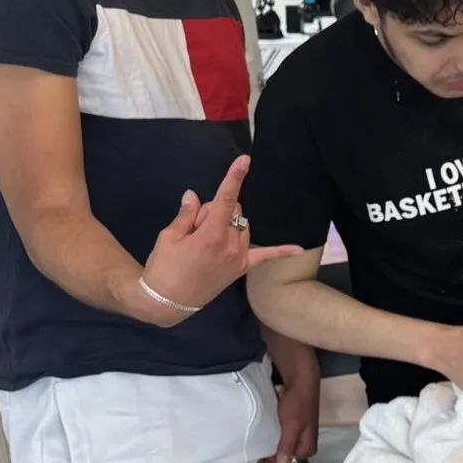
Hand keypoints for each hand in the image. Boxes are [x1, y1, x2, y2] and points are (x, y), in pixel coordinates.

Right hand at [137, 156, 302, 326]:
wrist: (166, 301)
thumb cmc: (163, 267)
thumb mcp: (169, 236)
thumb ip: (187, 214)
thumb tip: (194, 195)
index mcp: (212, 234)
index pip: (226, 199)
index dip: (234, 177)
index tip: (245, 160)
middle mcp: (230, 245)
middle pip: (233, 210)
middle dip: (216, 210)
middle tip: (194, 227)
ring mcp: (238, 258)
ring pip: (243, 225)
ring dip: (229, 224)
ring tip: (204, 241)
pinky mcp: (241, 269)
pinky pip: (266, 257)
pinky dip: (282, 252)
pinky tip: (299, 249)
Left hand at [271, 361, 318, 462]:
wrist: (301, 381)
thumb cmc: (298, 404)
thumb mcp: (291, 427)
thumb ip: (287, 446)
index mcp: (308, 447)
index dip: (276, 459)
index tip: (266, 449)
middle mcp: (306, 443)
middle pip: (286, 455)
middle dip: (275, 450)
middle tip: (265, 439)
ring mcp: (300, 434)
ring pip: (283, 445)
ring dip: (274, 440)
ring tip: (266, 432)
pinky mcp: (294, 425)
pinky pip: (282, 435)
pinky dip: (275, 432)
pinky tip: (270, 426)